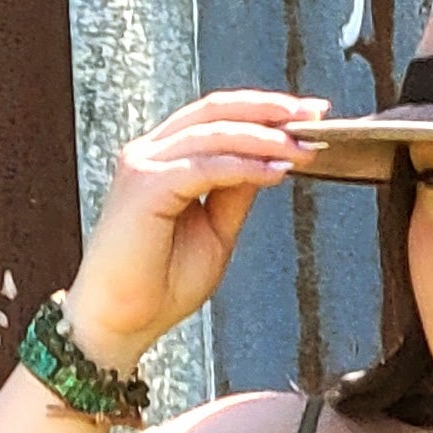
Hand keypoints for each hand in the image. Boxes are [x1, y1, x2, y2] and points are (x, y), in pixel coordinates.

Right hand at [65, 88, 332, 369]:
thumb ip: (236, 194)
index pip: (217, 117)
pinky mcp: (146, 185)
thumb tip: (270, 162)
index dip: (264, 110)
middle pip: (216, 111)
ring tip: (301, 148)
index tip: (309, 116)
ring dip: (264, 137)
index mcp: (164, 159)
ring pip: (214, 133)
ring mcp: (144, 165)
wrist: (118, 322)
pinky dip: (243, 165)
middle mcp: (150, 153)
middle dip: (270, 109)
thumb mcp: (215, 232)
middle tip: (315, 116)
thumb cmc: (157, 287)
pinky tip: (275, 171)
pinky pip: (205, 165)